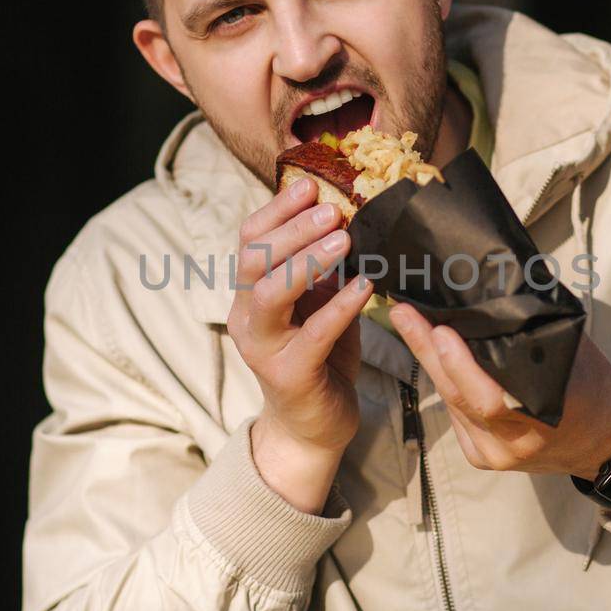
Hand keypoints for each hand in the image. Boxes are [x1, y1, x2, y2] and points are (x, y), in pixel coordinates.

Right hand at [229, 177, 373, 511]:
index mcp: (249, 293)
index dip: (277, 209)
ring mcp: (262, 347)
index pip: (249, 240)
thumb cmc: (320, 357)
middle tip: (332, 209)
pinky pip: (313, 334)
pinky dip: (339, 306)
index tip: (310, 185)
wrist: (314, 425)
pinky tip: (364, 287)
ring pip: (271, 293)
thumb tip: (347, 216)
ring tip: (344, 239)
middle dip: (292, 228)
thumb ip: (323, 268)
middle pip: (254, 259)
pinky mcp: (289, 375)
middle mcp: (246, 317)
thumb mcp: (319, 303)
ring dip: (307, 261)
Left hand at [389, 303, 610, 479]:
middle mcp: (514, 442)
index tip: (440, 329)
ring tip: (409, 322)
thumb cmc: (593, 386)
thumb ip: (533, 334)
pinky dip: (444, 384)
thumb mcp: (573, 355)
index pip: (490, 397)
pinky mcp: (482, 458)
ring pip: (451, 405)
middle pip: (458, 397)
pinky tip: (429, 354)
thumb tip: (496, 290)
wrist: (607, 441)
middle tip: (404, 313)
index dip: (460, 366)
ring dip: (429, 363)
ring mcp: (494, 455)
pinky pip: (455, 417)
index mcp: (543, 418)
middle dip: (427, 351)